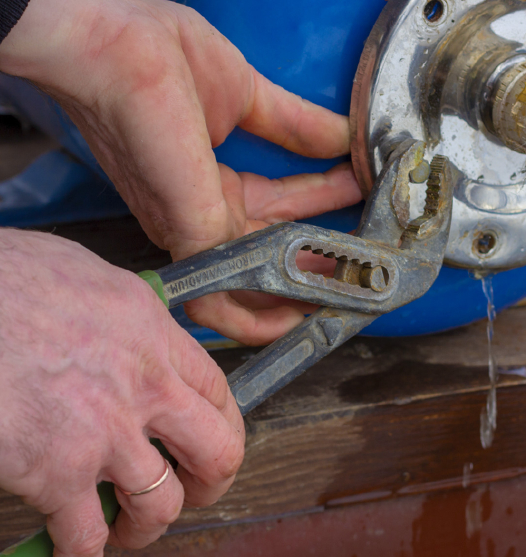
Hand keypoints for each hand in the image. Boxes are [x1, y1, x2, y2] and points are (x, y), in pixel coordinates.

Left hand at [0, 0, 361, 343]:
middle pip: (273, 248)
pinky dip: (268, 313)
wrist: (118, 48)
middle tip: (366, 248)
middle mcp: (203, 216)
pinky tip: (310, 302)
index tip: (361, 186)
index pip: (280, 203)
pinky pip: (229, 299)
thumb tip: (342, 135)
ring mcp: (195, 231)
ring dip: (302, 290)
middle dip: (321, 252)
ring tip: (348, 285)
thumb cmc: (165, 60)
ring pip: (254, 285)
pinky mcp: (193, 237)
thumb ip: (294, 124)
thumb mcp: (248, 94)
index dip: (323, 199)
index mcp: (214, 184)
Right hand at [0, 229, 243, 555]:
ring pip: (160, 504)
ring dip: (146, 526)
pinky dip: (82, 551)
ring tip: (128, 526)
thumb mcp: (91, 278)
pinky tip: (71, 545)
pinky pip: (86, 536)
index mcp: (154, 334)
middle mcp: (146, 385)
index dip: (224, 425)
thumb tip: (125, 335)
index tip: (212, 441)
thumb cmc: (13, 280)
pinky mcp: (58, 473)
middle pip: (216, 451)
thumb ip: (123, 318)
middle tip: (191, 491)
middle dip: (211, 482)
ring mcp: (108, 432)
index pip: (218, 391)